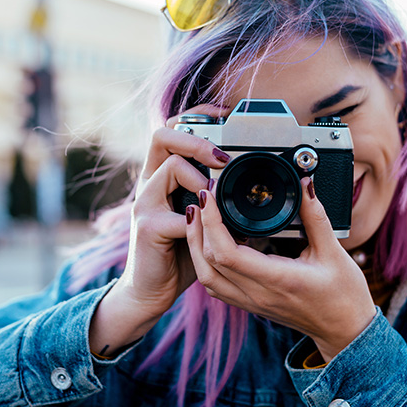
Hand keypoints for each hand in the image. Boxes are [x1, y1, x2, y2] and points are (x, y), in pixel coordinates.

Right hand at [89, 104, 230, 356]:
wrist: (151, 291)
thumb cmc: (180, 254)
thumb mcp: (204, 222)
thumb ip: (221, 204)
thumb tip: (261, 194)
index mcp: (164, 176)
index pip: (173, 129)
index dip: (197, 116)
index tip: (226, 115)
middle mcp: (150, 183)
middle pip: (162, 135)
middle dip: (196, 138)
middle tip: (223, 156)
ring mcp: (145, 203)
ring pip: (170, 165)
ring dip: (199, 175)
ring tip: (214, 194)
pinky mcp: (147, 227)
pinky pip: (176, 213)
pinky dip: (199, 219)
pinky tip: (209, 228)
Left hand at [185, 177, 375, 361]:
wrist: (344, 331)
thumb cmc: (343, 295)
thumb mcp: (335, 252)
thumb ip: (316, 216)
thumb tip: (305, 184)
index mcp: (277, 279)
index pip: (227, 253)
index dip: (212, 222)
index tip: (210, 196)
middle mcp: (258, 294)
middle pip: (208, 263)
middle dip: (198, 227)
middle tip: (201, 197)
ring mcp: (250, 302)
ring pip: (206, 276)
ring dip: (195, 245)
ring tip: (197, 216)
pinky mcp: (249, 304)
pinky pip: (215, 285)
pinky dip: (205, 262)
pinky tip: (209, 242)